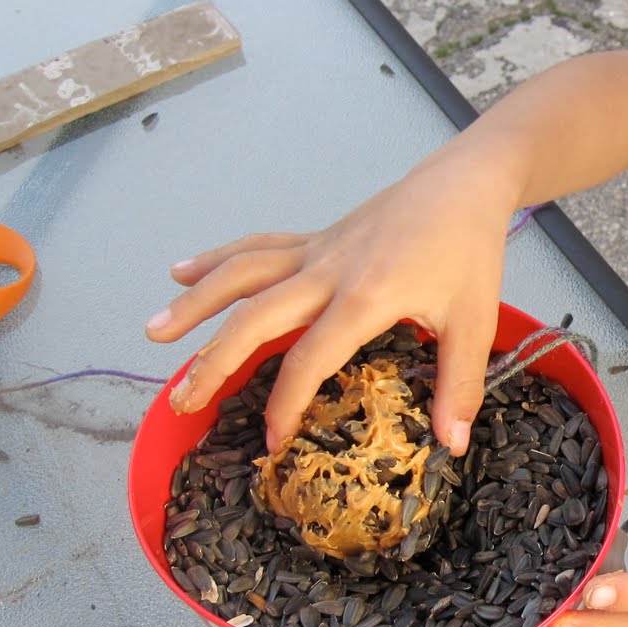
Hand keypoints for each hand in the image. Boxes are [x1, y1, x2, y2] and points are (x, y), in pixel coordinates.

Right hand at [143, 144, 516, 453]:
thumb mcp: (474, 321)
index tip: (273, 440)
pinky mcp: (318, 238)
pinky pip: (259, 248)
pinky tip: (180, 272)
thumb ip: (459, 385)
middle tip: (181, 400)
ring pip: (242, 274)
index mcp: (364, 298)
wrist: (465, 182)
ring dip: (195, 303)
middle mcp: (328, 272)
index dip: (286, 403)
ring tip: (154, 335)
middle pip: (253, 317)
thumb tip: (451, 444)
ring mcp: (318, 251)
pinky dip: (217, 259)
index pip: (308, 359)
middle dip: (212, 362)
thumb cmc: (470, 250)